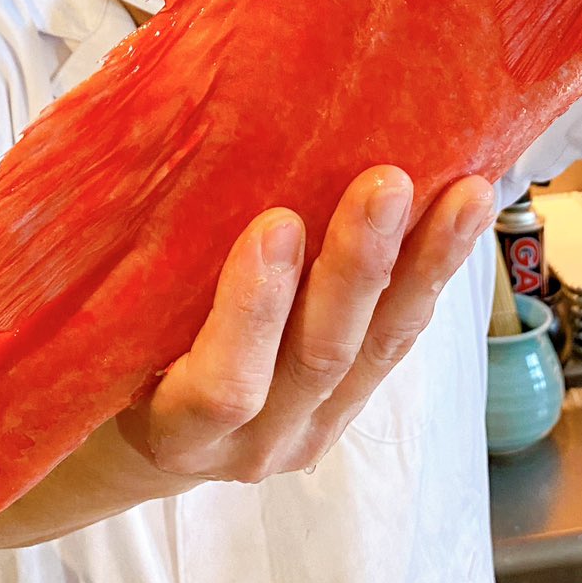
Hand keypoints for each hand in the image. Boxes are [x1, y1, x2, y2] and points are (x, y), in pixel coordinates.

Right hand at [116, 166, 494, 484]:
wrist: (153, 436)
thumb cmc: (120, 360)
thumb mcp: (114, 335)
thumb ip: (140, 277)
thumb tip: (154, 139)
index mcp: (178, 431)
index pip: (220, 385)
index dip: (251, 311)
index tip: (273, 223)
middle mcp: (254, 443)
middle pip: (318, 358)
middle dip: (357, 268)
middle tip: (384, 184)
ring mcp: (313, 428)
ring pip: (379, 349)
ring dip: (422, 266)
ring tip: (462, 194)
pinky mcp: (355, 406)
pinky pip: (401, 341)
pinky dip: (435, 274)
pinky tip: (467, 213)